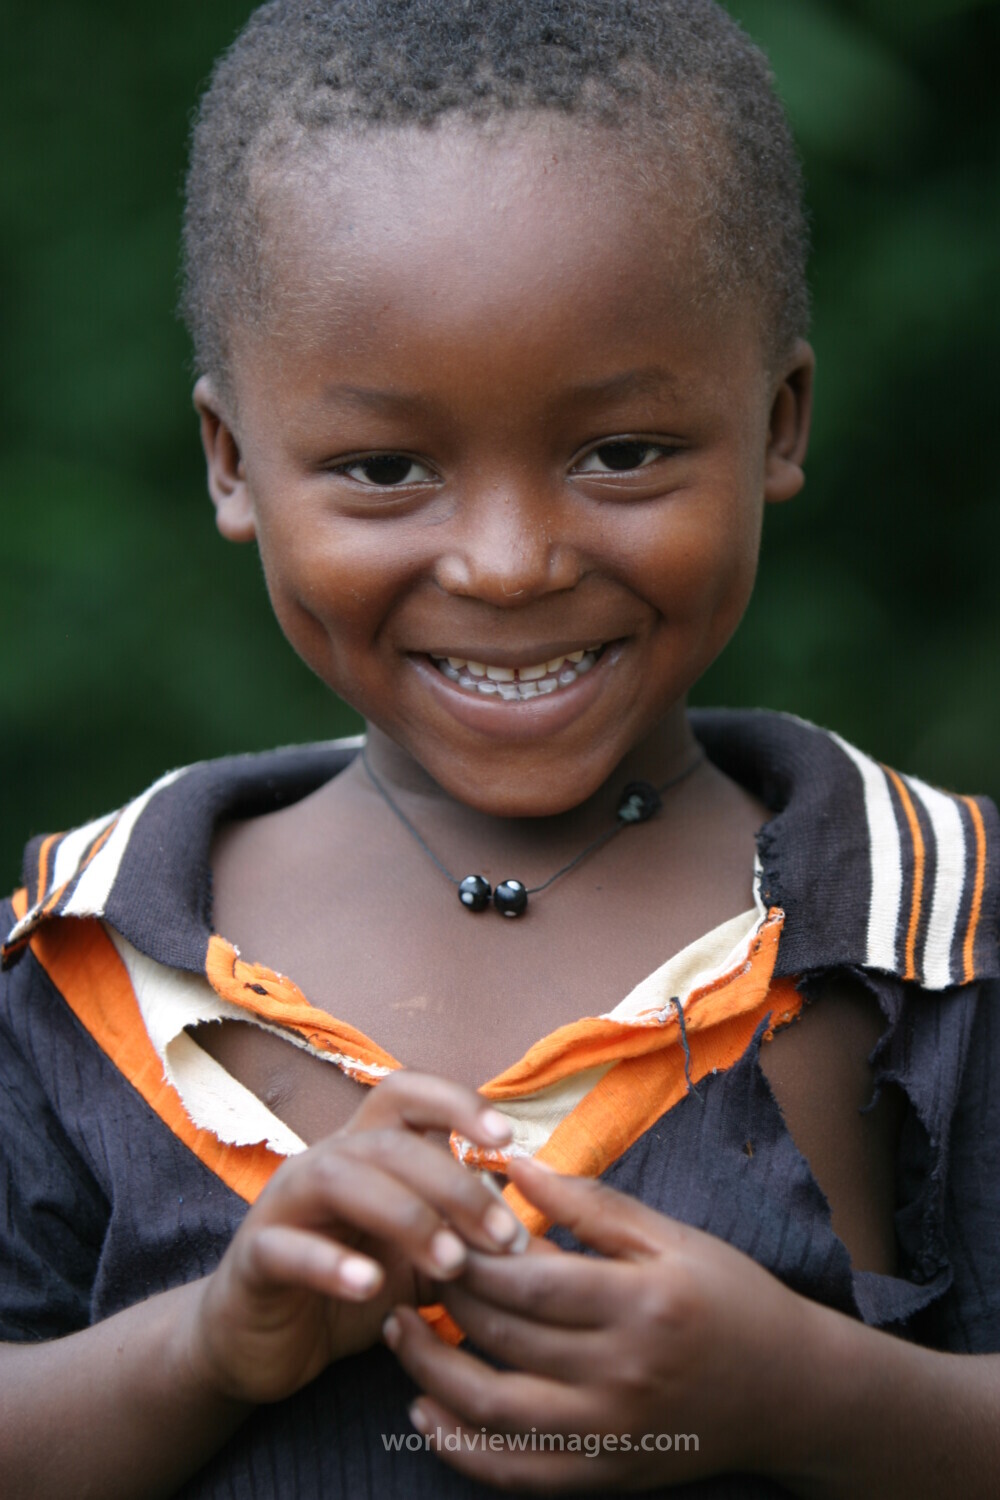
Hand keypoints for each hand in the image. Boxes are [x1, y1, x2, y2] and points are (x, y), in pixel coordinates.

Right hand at [184, 1072, 522, 1405]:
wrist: (263, 1344)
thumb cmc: (353, 1286)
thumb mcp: (420, 1260)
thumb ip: (466, 1238)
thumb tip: (539, 1233)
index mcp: (367, 1150)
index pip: (407, 1094)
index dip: (456, 1102)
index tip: (507, 1136)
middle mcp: (325, 1161)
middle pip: (388, 1140)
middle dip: (453, 1183)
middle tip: (505, 1238)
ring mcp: (284, 1204)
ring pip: (337, 1176)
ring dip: (403, 1214)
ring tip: (451, 1263)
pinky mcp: (254, 1257)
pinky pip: (288, 1247)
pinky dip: (330, 1262)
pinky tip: (371, 1287)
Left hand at [384, 1157, 821, 1491]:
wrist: (791, 1391)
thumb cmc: (729, 1296)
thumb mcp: (670, 1236)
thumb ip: (589, 1201)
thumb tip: (513, 1163)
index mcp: (641, 1302)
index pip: (528, 1282)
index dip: (470, 1254)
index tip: (435, 1224)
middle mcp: (624, 1374)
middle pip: (504, 1338)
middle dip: (445, 1298)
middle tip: (411, 1265)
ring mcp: (613, 1434)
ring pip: (495, 1410)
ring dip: (431, 1372)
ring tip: (396, 1331)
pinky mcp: (606, 1474)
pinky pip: (516, 1473)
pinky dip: (459, 1449)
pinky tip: (422, 1412)